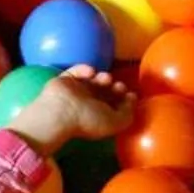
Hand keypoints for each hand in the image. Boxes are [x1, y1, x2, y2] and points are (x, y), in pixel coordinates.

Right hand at [8, 66, 137, 156]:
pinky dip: (84, 69)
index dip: (123, 96)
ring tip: (103, 79)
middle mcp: (88, 103)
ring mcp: (76, 91)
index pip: (113, 102)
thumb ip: (128, 112)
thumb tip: (132, 98)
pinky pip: (77, 70)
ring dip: (102, 76)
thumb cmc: (88, 120)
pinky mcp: (65, 80)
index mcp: (99, 114)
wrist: (61, 113)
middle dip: (115, 85)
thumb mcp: (115, 123)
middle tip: (117, 86)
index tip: (128, 93)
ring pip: (93, 79)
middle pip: (106, 89)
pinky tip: (90, 72)